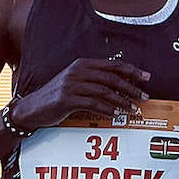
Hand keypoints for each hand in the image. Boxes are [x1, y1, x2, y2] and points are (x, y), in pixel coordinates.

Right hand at [12, 58, 150, 131]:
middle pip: (111, 78)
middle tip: (143, 96)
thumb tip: (120, 86)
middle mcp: (77, 71)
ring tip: (133, 109)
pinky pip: (93, 104)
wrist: (33, 108)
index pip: (112, 65)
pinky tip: (116, 114)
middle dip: (130, 87)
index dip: (131, 70)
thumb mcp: (75, 82)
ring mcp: (72, 85)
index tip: (146, 77)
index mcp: (82, 64)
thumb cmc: (57, 96)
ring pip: (104, 92)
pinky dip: (107, 109)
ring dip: (122, 101)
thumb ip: (94, 80)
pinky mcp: (67, 99)